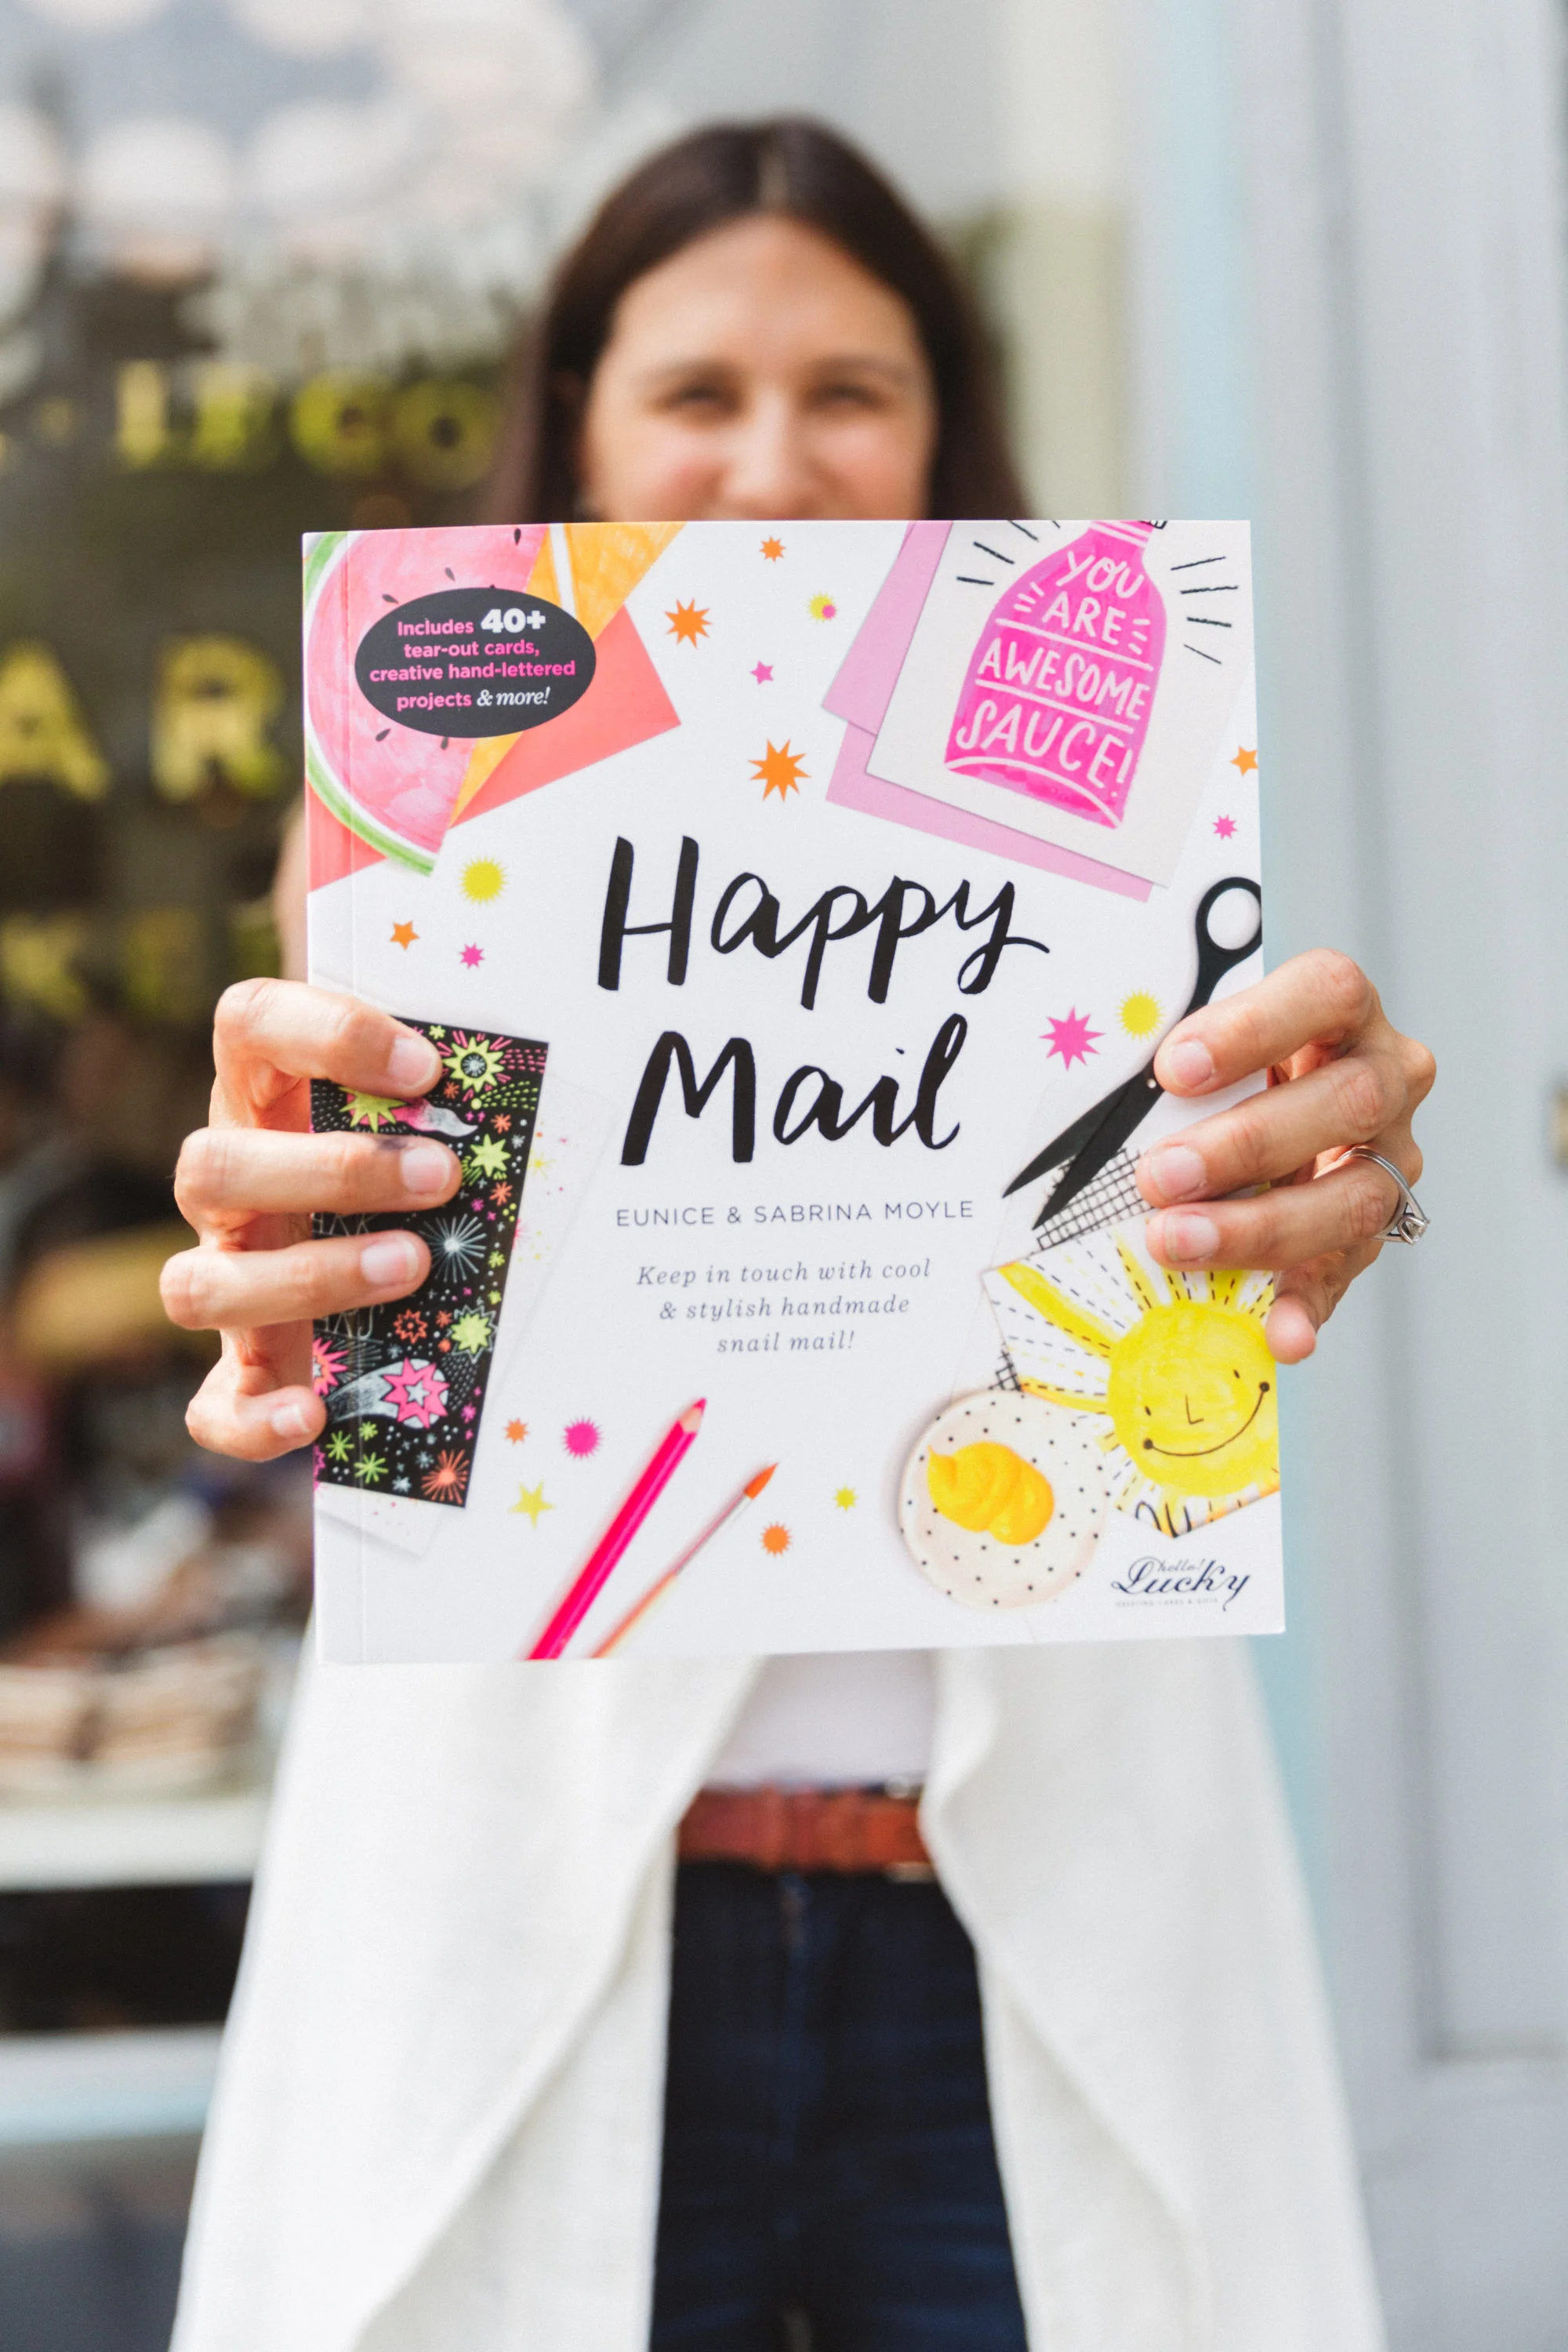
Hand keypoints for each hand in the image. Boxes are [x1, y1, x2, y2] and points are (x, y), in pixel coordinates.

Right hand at [161, 981, 460, 1458]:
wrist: (384, 1229)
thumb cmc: (414, 1151)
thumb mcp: (425, 1111)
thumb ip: (451, 1091)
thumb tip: (542, 1087)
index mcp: (262, 1092)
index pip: (249, 1023)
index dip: (326, 1034)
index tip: (427, 1066)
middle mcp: (228, 1183)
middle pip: (211, 1164)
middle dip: (332, 1172)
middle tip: (442, 1177)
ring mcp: (227, 1273)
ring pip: (196, 1282)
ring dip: (308, 1278)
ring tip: (413, 1267)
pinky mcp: (246, 1365)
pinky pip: (215, 1406)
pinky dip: (255, 1419)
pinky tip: (317, 1414)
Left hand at [1133, 949, 1434, 1363]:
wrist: (1270, 1126)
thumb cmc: (1222, 1075)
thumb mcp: (1203, 1052)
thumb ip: (1174, 1063)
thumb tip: (1098, 1087)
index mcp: (1343, 1014)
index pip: (1328, 992)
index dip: (1255, 1027)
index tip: (1174, 1068)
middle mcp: (1386, 1080)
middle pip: (1349, 1100)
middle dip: (1248, 1143)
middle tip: (1162, 1174)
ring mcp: (1389, 1160)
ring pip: (1356, 1195)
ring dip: (1261, 1226)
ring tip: (1176, 1241)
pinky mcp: (1368, 1235)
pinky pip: (1345, 1275)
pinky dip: (1307, 1307)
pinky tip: (1280, 1334)